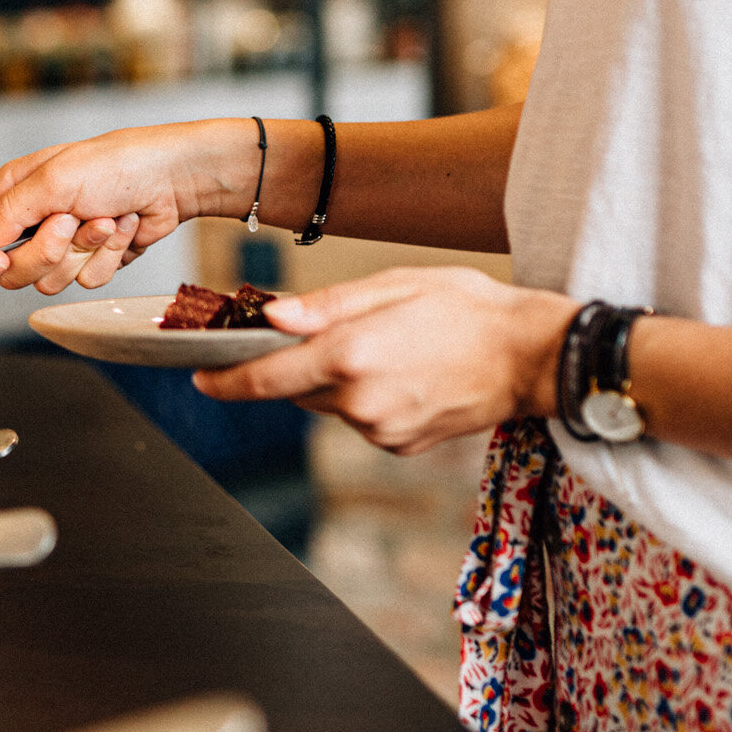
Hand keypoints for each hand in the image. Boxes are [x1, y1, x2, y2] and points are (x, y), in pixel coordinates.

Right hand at [0, 120, 257, 294]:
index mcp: (13, 192)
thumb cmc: (116, 164)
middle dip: (45, 251)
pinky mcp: (92, 259)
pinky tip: (120, 228)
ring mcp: (63, 244)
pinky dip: (108, 256)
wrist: (171, 179)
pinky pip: (86, 280)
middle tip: (69, 222)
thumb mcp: (54, 180)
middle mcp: (33, 220)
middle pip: (11, 270)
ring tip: (103, 218)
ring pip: (50, 280)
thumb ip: (10, 214)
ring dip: (83, 251)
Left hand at [194, 267, 579, 456]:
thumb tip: (270, 317)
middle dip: (295, 364)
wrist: (533, 357)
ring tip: (386, 346)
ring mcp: (381, 430)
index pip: (264, 377)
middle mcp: (360, 401)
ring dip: (336, 380)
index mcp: (351, 355)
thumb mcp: (395, 285)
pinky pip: (361, 420)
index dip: (224, 379)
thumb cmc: (468, 309)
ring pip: (329, 405)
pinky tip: (403, 373)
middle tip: (326, 333)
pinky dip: (367, 398)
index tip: (198, 376)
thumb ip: (326, 306)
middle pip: (295, 389)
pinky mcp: (400, 445)